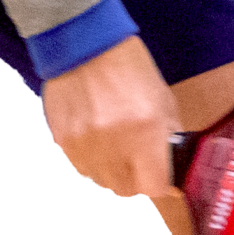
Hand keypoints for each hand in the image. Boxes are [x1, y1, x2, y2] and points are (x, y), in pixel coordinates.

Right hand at [41, 34, 178, 197]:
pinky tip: (91, 136)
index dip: (157, 184)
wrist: (85, 44)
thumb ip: (167, 139)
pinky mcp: (62, 142)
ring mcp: (85, 145)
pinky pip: (78, 168)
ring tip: (109, 142)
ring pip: (99, 182)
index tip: (157, 175)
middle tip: (133, 157)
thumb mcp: (161, 100)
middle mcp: (114, 144)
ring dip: (108, 170)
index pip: (153, 187)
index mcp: (146, 131)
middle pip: (124, 190)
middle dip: (132, 178)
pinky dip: (87, 160)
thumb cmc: (129, 69)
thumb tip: (171, 176)